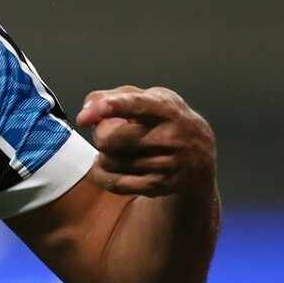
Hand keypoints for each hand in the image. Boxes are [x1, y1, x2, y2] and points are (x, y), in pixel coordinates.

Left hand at [76, 85, 215, 196]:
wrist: (199, 156)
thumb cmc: (162, 120)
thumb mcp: (144, 98)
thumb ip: (108, 97)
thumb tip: (86, 116)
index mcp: (165, 107)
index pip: (135, 105)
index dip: (111, 107)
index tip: (84, 117)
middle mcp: (171, 136)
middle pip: (108, 139)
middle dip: (101, 134)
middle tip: (112, 132)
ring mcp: (168, 164)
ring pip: (108, 161)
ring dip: (104, 155)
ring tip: (120, 149)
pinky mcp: (161, 185)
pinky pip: (113, 183)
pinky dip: (103, 174)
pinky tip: (110, 167)